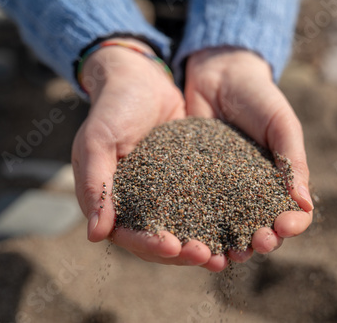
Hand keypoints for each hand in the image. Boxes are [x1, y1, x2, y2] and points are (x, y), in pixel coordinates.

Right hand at [71, 39, 228, 271]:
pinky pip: (205, 205)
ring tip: (230, 253)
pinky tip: (240, 224)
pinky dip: (220, 218)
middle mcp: (141, 205)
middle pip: (162, 242)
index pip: (130, 235)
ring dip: (206, 243)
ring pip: (187, 229)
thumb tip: (95, 234)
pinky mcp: (190, 181)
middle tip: (210, 257)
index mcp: (114, 202)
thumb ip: (95, 185)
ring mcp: (167, 195)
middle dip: (185, 252)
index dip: (150, 245)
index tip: (173, 246)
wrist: (141, 79)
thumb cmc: (112, 108)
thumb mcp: (98, 141)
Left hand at [184, 47, 313, 263]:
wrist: (218, 75)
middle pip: (259, 230)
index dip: (292, 225)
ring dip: (227, 246)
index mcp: (277, 184)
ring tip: (224, 253)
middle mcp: (250, 195)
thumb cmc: (258, 98)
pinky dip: (194, 228)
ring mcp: (220, 193)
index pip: (291, 215)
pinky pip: (194, 211)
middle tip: (257, 243)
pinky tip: (191, 236)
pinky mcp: (191, 185)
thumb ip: (293, 161)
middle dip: (260, 241)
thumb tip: (304, 203)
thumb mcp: (281, 124)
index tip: (285, 224)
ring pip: (226, 229)